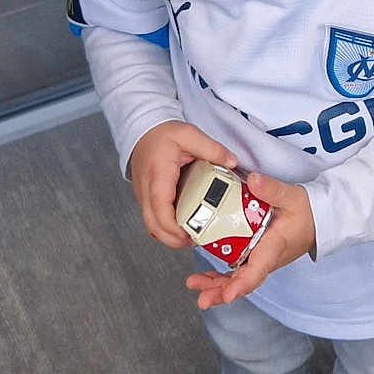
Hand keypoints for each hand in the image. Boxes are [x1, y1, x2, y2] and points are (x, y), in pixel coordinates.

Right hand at [129, 122, 236, 248]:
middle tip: (195, 242)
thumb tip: (231, 162)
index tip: (190, 234)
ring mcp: (144, 196)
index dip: (173, 227)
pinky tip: (182, 228)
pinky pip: (153, 220)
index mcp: (158, 175)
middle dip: (173, 240)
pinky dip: (165, 229)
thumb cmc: (161, 134)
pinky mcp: (146, 199)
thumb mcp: (189, 134)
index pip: (160, 209)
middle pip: (153, 226)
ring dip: (169, 237)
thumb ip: (212, 148)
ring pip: (151, 226)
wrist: (142, 131)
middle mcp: (147, 190)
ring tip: (192, 237)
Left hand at [186, 170, 315, 310]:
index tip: (228, 294)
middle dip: (221, 291)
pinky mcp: (257, 256)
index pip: (258, 270)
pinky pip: (239, 272)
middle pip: (244, 282)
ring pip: (239, 280)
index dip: (241, 284)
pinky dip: (222, 278)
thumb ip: (272, 190)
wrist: (319, 220)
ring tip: (195, 285)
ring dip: (217, 286)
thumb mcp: (292, 197)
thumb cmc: (307, 212)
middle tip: (203, 298)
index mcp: (275, 247)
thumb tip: (253, 181)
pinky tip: (206, 278)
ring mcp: (261, 259)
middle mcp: (267, 258)